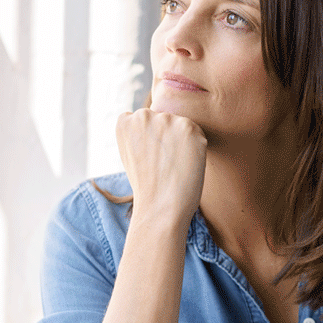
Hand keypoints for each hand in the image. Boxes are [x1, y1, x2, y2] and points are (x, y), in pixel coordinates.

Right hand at [116, 108, 206, 230]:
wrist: (160, 207)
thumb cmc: (147, 186)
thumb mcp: (131, 154)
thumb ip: (139, 133)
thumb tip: (159, 122)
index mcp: (125, 121)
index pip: (144, 120)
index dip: (150, 140)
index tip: (149, 158)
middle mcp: (143, 114)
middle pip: (165, 120)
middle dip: (167, 137)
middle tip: (162, 164)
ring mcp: (167, 119)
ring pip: (181, 126)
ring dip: (182, 141)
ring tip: (173, 165)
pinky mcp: (188, 127)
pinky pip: (197, 134)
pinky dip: (196, 148)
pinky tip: (185, 164)